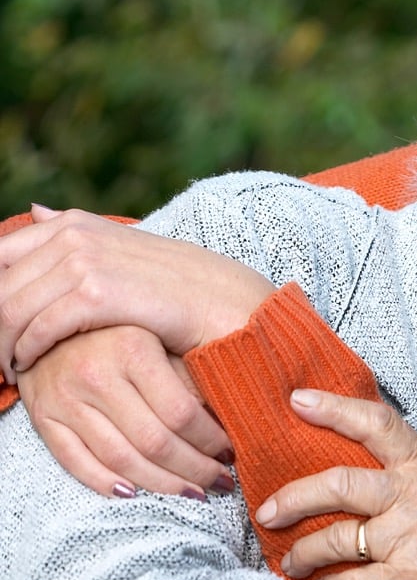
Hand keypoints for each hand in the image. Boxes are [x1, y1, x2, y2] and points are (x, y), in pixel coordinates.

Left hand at [0, 205, 274, 382]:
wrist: (231, 306)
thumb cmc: (182, 290)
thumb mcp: (124, 254)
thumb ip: (77, 235)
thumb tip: (37, 210)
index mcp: (75, 224)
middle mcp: (74, 234)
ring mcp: (84, 259)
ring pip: (9, 307)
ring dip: (2, 344)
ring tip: (9, 369)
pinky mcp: (97, 292)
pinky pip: (38, 325)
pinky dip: (26, 351)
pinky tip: (31, 366)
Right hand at [16, 326, 233, 497]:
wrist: (50, 321)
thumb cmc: (121, 332)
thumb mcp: (161, 341)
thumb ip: (192, 377)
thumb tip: (231, 421)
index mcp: (133, 350)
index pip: (181, 413)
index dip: (210, 441)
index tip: (230, 453)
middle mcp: (95, 375)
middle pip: (154, 442)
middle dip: (194, 470)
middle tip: (220, 482)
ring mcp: (64, 398)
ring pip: (119, 459)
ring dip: (161, 484)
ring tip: (192, 492)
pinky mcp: (42, 416)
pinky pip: (75, 461)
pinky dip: (106, 483)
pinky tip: (136, 493)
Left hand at [256, 388, 416, 579]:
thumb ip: (410, 480)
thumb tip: (354, 478)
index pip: (378, 423)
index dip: (334, 408)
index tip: (297, 400)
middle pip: (338, 483)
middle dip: (292, 498)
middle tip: (268, 510)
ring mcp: (413, 538)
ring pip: (336, 538)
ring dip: (303, 552)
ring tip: (292, 560)